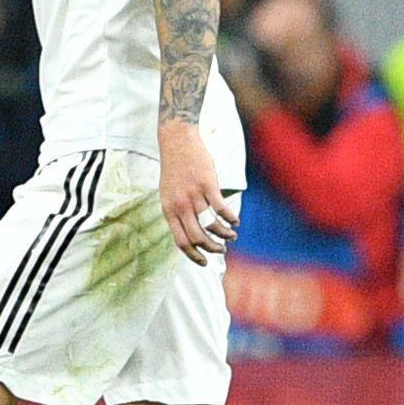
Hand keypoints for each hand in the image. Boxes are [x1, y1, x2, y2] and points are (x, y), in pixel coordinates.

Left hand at [158, 120, 236, 264]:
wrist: (176, 142)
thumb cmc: (174, 170)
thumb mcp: (168, 194)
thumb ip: (177, 212)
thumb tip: (190, 232)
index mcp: (168, 210)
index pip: (181, 241)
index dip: (194, 256)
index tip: (205, 262)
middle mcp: (180, 206)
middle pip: (198, 237)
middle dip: (212, 248)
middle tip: (222, 249)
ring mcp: (194, 195)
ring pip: (211, 225)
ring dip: (224, 234)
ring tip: (231, 235)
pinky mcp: (207, 185)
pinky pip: (221, 209)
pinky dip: (230, 218)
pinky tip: (235, 221)